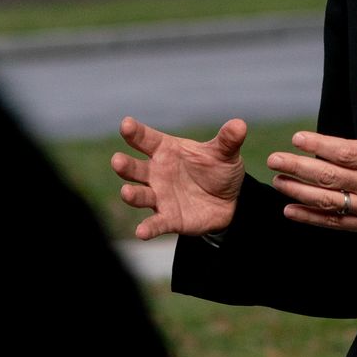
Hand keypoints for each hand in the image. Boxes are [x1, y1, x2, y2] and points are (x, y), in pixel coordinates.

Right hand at [112, 116, 247, 240]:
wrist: (230, 201)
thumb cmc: (218, 170)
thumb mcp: (225, 154)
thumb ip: (228, 140)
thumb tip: (239, 125)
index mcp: (166, 150)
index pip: (146, 139)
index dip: (135, 132)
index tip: (125, 125)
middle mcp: (157, 172)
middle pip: (135, 168)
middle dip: (125, 166)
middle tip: (117, 161)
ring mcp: (160, 196)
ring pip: (140, 195)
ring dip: (132, 195)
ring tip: (126, 193)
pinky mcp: (169, 218)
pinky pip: (156, 223)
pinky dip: (148, 228)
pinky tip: (141, 232)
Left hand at [268, 76, 356, 237]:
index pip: (347, 152)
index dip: (320, 146)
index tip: (297, 138)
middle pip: (331, 176)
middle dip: (299, 168)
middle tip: (275, 160)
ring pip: (329, 201)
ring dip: (300, 192)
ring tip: (278, 182)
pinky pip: (335, 223)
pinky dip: (311, 218)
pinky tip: (291, 211)